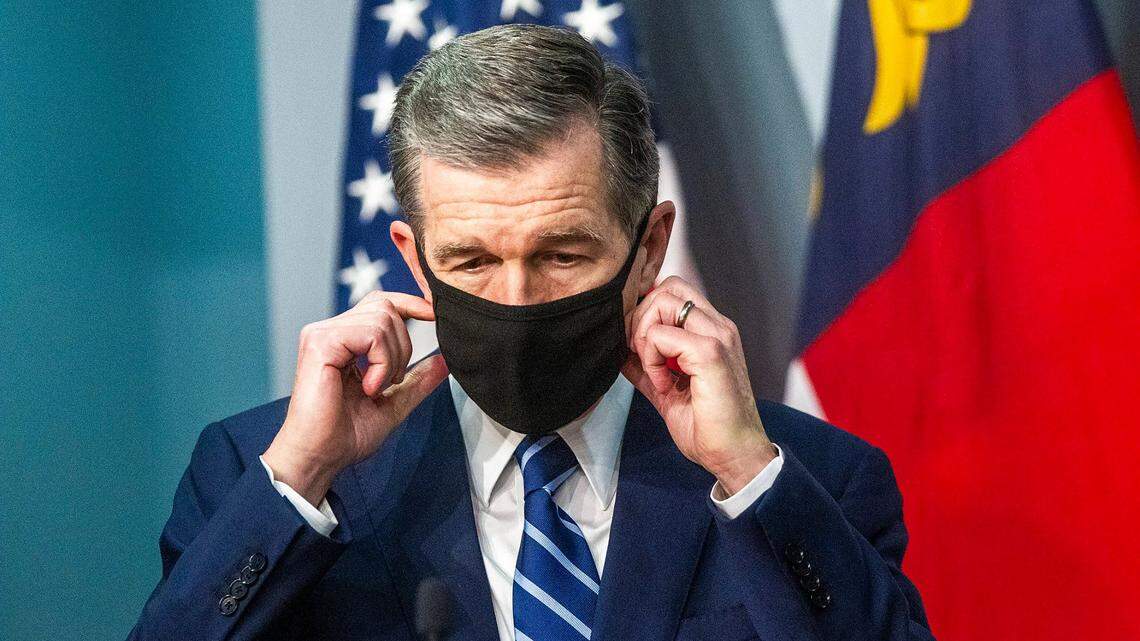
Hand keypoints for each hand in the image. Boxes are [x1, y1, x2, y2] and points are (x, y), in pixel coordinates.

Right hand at [263, 291, 448, 503]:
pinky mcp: (320, 342)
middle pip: (386, 307)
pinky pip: (371, 334)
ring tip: (377, 388)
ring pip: (383, 318)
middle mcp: (331, 332)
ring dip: (392, 358)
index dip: (410, 304)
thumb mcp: (394, 404)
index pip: (380, 304)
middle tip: (392, 381)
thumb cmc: (346, 436)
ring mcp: (322, 334)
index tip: (432, 315)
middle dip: (404, 345)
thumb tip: (444, 361)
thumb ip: (417, 381)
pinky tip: (369, 387)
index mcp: (344, 341)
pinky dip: (381, 362)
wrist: (321, 457)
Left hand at [623, 276, 776, 494]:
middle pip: (666, 287)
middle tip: (643, 358)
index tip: (642, 351)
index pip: (671, 290)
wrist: (733, 455)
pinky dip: (652, 360)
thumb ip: (645, 365)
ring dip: (646, 337)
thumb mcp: (665, 389)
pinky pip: (661, 336)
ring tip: (656, 373)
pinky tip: (665, 386)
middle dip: (641, 319)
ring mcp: (718, 336)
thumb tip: (620, 351)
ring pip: (663, 302)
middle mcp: (718, 326)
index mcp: (711, 330)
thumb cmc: (706, 426)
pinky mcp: (711, 353)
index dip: (646, 313)